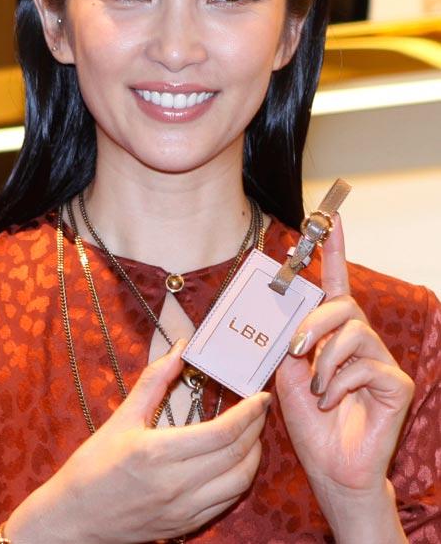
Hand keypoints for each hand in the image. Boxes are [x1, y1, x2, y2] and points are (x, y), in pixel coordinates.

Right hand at [7, 340, 270, 543]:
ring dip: (253, 455)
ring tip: (252, 433)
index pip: (222, 433)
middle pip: (236, 455)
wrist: (73, 520)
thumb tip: (179, 348)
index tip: (261, 396)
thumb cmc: (92, 466)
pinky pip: (226, 502)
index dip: (248, 413)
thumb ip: (154, 381)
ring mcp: (182, 510)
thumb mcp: (122, 418)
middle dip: (256, 428)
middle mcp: (176, 485)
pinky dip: (239, 479)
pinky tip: (236, 462)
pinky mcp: (184, 526)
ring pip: (238, 482)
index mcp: (159, 453)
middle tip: (261, 408)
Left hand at [275, 215, 413, 535]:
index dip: (331, 250)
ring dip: (324, 359)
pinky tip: (336, 401)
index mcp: (334, 335)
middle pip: (343, 304)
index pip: (335, 284)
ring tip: (318, 387)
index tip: (327, 217)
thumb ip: (290, 342)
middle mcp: (360, 341)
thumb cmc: (311, 423)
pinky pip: (365, 364)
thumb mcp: (288, 375)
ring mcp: (381, 360)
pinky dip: (340, 382)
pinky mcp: (396, 383)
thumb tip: (288, 316)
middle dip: (314, 322)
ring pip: (353, 330)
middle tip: (296, 349)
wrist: (330, 469)